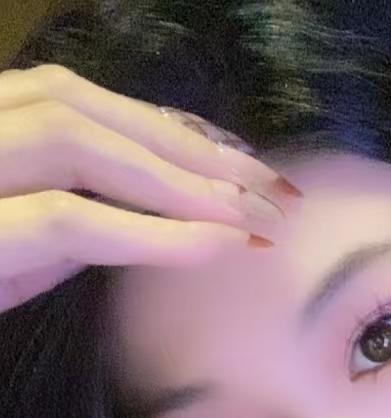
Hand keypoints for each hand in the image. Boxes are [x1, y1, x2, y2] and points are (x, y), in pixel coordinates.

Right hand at [0, 62, 302, 311]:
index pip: (81, 103)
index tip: (241, 163)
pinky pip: (69, 220)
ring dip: (180, 180)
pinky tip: (212, 248)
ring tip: (253, 220)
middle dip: (191, 150)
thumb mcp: (14, 250)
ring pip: (79, 145)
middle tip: (274, 194)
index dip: (168, 128)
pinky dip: (149, 231)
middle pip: (88, 111)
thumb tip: (159, 209)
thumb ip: (71, 214)